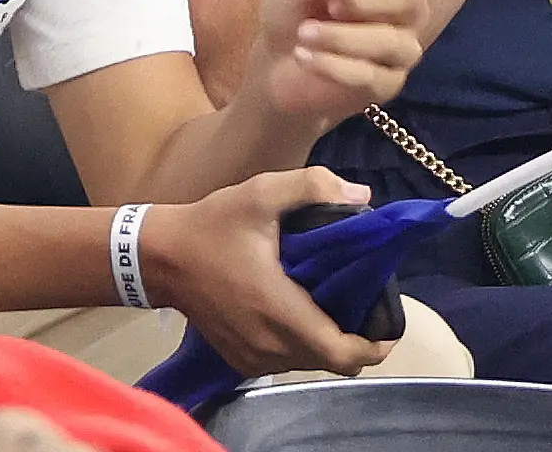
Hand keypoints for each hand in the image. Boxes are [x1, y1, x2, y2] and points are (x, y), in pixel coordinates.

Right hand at [146, 167, 393, 377]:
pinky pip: (286, 360)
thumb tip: (363, 198)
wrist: (161, 258)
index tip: (390, 325)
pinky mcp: (239, 358)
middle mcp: (268, 344)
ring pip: (309, 363)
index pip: (340, 353)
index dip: (373, 347)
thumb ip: (314, 187)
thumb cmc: (213, 226)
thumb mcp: (262, 192)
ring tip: (342, 302)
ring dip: (331, 341)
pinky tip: (309, 310)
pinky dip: (305, 344)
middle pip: (331, 360)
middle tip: (369, 302)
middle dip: (357, 339)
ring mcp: (251, 356)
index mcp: (279, 311)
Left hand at [251, 0, 426, 123]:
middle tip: (329, 5)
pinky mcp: (385, 86)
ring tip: (304, 34)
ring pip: (392, 42)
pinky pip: (372, 77)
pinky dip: (333, 66)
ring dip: (341, 37)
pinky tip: (303, 56)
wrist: (276, 64)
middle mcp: (404, 12)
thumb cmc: (294, 10)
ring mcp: (400, 51)